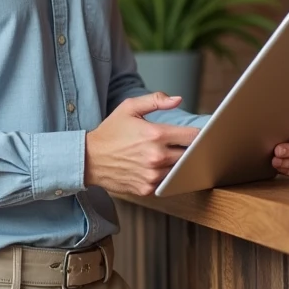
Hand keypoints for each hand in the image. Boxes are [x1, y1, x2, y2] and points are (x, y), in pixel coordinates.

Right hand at [84, 92, 200, 195]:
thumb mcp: (129, 108)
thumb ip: (155, 100)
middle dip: (188, 149)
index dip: (198, 135)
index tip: (197, 134)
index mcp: (156, 134)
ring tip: (167, 155)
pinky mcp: (147, 189)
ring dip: (177, 163)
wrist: (89, 159)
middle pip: (189, 155)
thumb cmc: (110, 132)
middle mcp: (156, 157)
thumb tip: (178, 99)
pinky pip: (166, 182)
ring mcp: (152, 175)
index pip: (193, 137)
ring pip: (179, 170)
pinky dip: (165, 175)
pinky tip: (155, 167)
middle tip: (182, 144)